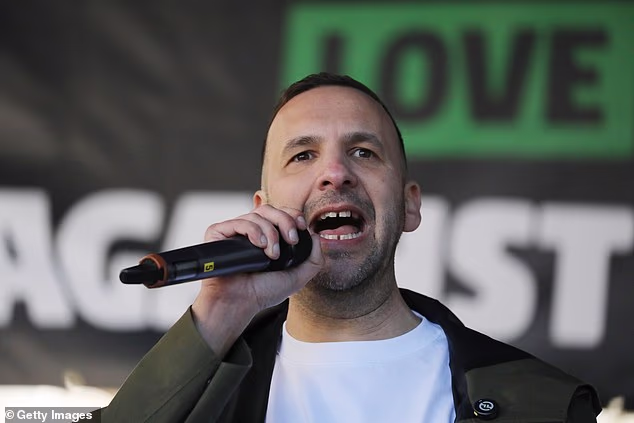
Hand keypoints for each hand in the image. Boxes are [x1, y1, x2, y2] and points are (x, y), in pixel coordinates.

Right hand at [191, 204, 322, 355]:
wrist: (239, 303)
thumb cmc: (262, 292)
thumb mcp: (297, 277)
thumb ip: (313, 258)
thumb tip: (316, 235)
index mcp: (266, 236)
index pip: (280, 213)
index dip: (292, 214)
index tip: (301, 226)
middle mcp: (250, 231)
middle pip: (269, 209)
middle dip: (285, 221)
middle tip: (291, 240)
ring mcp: (234, 231)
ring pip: (256, 214)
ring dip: (270, 233)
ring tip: (271, 255)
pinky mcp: (218, 233)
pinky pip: (238, 221)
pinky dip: (253, 231)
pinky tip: (260, 246)